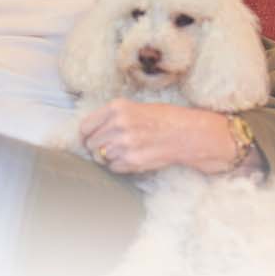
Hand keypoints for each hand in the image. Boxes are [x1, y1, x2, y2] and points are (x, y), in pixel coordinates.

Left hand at [78, 99, 239, 173]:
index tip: (87, 139)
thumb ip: (113, 117)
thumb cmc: (165, 118)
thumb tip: (91, 131)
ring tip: (125, 151)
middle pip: (92, 143)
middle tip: (109, 147)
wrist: (189, 133)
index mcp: (117, 108)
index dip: (85, 135)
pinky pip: (114, 167)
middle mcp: (118, 124)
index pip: (86, 126)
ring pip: (101, 157)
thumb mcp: (136, 107)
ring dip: (109, 157)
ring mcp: (125, 144)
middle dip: (97, 147)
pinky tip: (132, 158)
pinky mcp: (133, 160)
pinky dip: (119, 166)